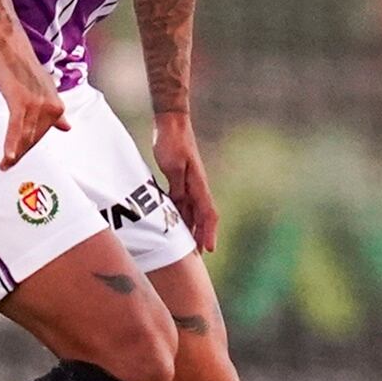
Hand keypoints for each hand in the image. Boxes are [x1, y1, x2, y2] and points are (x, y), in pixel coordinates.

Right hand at [0, 57, 69, 169]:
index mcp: (57, 105)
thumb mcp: (45, 90)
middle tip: (8, 165)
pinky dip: (11, 144)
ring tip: (5, 165)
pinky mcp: (21, 102)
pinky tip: (8, 158)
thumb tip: (67, 127)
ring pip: (26, 136)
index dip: (30, 145)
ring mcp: (37, 105)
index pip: (44, 133)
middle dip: (21, 152)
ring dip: (14, 153)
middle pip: (35, 138)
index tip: (19, 155)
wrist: (11, 47)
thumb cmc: (24, 67)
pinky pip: (16, 129)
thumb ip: (55, 111)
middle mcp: (51, 107)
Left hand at [153, 112, 219, 252]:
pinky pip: (184, 203)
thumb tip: (181, 207)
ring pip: (193, 212)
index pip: (208, 214)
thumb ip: (177, 187)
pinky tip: (176, 224)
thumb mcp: (173, 166)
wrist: (172, 123)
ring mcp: (190, 183)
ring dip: (192, 228)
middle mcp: (197, 186)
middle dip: (201, 236)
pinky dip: (182, 216)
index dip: (208, 232)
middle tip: (197, 257)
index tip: (208, 250)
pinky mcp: (181, 179)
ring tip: (187, 247)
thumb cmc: (172, 142)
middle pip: (202, 217)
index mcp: (198, 184)